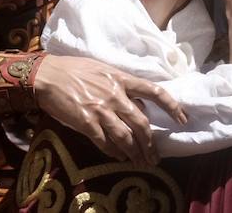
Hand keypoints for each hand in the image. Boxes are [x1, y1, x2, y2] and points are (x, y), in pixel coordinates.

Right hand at [32, 55, 186, 165]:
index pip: (154, 92)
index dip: (172, 106)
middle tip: (154, 157)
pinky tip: (118, 157)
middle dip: (150, 143)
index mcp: (121, 78)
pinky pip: (105, 142)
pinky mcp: (86, 122)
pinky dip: (113, 152)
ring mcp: (100, 109)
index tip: (183, 119)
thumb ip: (121, 84)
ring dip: (134, 152)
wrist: (48, 75)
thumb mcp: (103, 69)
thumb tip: (138, 103)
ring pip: (126, 137)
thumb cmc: (75, 70)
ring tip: (139, 162)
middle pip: (142, 123)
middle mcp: (114, 94)